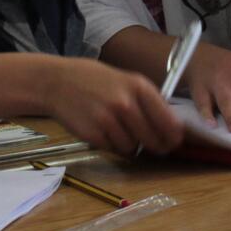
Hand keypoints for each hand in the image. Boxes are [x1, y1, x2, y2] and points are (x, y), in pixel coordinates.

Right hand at [42, 57, 183, 156]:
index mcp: (139, 87)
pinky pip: (114, 150)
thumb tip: (170, 127)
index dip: (173, 137)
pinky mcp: (93, 134)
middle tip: (154, 146)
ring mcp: (109, 120)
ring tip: (119, 130)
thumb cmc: (95, 80)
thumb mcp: (125, 80)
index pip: (168, 122)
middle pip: (153, 139)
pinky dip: (113, 146)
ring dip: (130, 145)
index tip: (173, 142)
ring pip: (133, 148)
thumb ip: (146, 101)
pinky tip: (105, 132)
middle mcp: (126, 103)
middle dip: (155, 146)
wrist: (57, 82)